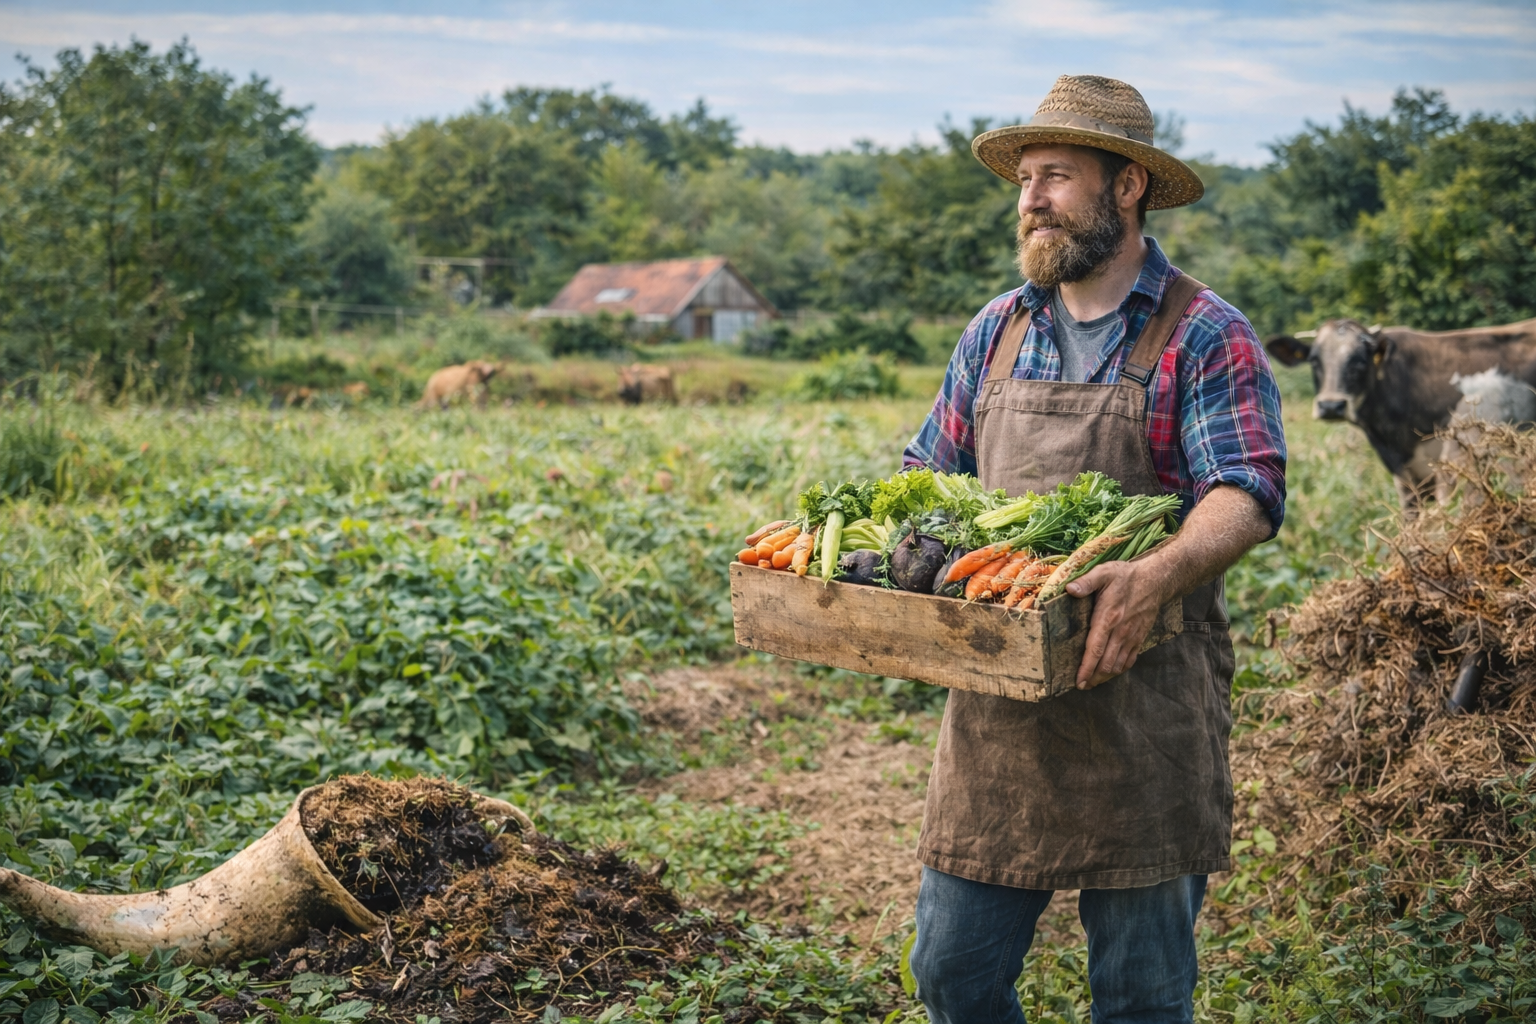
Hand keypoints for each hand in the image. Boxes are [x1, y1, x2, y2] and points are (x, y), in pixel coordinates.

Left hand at [1065, 560, 1167, 688]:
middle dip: (1093, 677)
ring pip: (1118, 665)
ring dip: (1105, 676)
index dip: (1086, 668)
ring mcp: (1131, 637)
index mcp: (1108, 618)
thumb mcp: (1104, 573)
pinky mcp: (1139, 638)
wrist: (1156, 580)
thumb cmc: (1126, 576)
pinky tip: (1111, 672)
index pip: (1095, 649)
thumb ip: (1086, 582)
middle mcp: (1120, 632)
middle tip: (1081, 685)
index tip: (1079, 681)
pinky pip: (1129, 660)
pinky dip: (1119, 669)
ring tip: (1093, 682)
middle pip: (1106, 664)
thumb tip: (1069, 589)